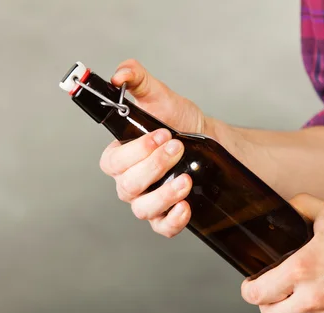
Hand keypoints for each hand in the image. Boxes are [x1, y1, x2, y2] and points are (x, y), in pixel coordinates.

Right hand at [100, 59, 203, 237]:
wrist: (211, 141)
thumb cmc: (180, 121)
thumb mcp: (160, 96)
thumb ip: (137, 79)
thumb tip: (120, 74)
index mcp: (122, 157)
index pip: (112, 162)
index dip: (135, 151)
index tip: (161, 134)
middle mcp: (130, 182)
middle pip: (127, 185)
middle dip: (153, 167)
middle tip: (177, 147)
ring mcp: (147, 201)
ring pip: (142, 209)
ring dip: (163, 195)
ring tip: (185, 178)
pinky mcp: (166, 216)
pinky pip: (162, 227)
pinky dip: (172, 221)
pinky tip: (185, 206)